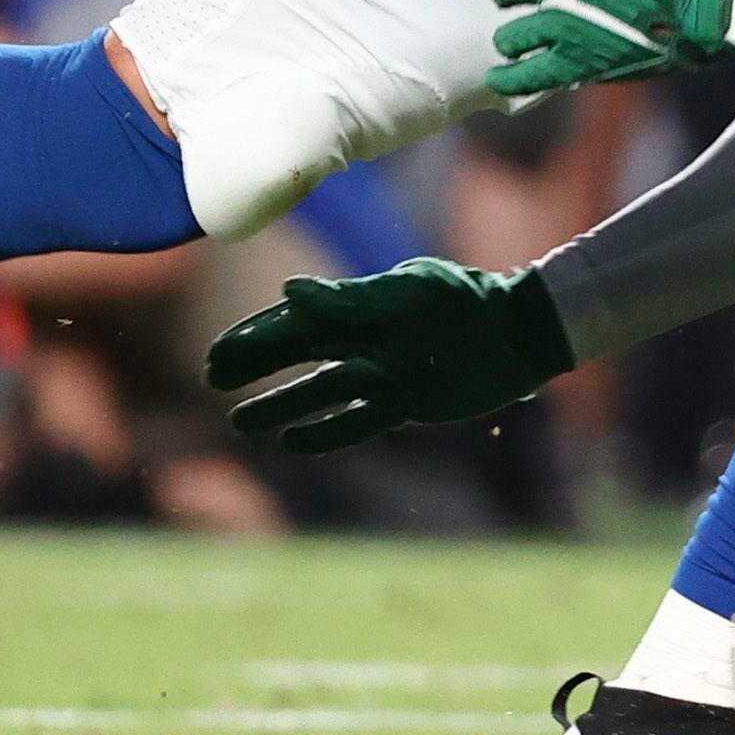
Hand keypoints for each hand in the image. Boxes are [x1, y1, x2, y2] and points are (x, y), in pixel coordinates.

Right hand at [205, 259, 575, 450]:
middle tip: (215, 380)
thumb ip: (352, 299)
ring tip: (239, 421)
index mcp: (363, 306)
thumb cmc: (466, 301)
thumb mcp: (411, 292)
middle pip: (299, 354)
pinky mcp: (405, 402)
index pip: (296, 321)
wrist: (519, 332)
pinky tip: (293, 442)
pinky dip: (325, 431)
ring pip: (320, 391)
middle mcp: (367, 339)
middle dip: (257, 365)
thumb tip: (289, 294)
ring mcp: (384, 372)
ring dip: (281, 405)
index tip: (218, 354)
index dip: (256, 336)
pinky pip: (356, 420)